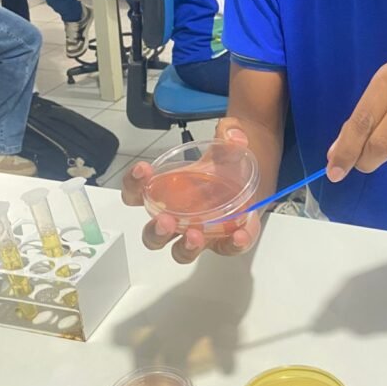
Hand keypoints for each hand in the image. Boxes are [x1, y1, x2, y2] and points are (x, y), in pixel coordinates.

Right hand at [121, 118, 261, 263]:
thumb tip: (234, 136)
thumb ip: (229, 133)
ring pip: (181, 252)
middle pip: (153, 235)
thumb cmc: (224, 166)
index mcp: (165, 192)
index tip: (143, 170)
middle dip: (155, 231)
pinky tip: (239, 235)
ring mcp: (200, 234)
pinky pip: (227, 248)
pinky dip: (232, 244)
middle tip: (165, 220)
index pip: (136, 193)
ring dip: (185, 247)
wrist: (253, 179)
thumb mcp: (225, 144)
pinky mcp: (226, 241)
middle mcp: (177, 218)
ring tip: (195, 236)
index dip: (132, 184)